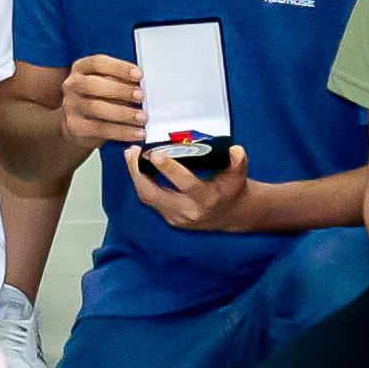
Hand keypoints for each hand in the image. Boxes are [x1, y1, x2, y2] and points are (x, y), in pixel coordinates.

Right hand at [58, 53, 146, 148]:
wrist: (77, 123)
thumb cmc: (98, 98)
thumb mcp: (106, 83)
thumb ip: (119, 81)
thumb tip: (140, 86)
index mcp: (81, 68)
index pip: (98, 63)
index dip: (119, 68)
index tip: (138, 75)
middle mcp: (72, 85)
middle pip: (93, 85)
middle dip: (120, 90)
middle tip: (141, 96)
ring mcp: (72, 106)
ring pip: (97, 108)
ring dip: (124, 113)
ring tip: (142, 117)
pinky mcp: (76, 126)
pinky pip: (101, 129)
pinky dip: (122, 131)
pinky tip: (136, 132)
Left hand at [123, 142, 257, 231]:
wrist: (232, 215)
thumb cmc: (232, 190)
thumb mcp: (238, 175)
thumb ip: (238, 162)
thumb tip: (235, 150)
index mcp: (205, 199)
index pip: (184, 184)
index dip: (168, 168)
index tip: (154, 153)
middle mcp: (187, 211)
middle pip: (153, 194)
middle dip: (138, 173)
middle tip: (131, 150)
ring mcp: (175, 217)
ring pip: (147, 197)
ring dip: (136, 175)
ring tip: (130, 154)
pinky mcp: (168, 217)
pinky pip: (149, 198)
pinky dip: (141, 181)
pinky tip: (136, 165)